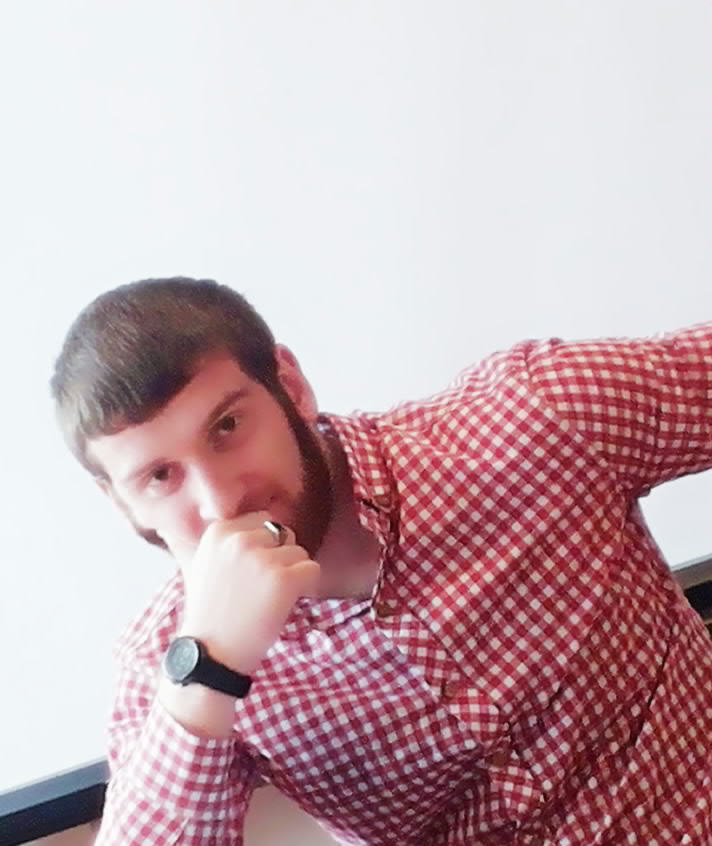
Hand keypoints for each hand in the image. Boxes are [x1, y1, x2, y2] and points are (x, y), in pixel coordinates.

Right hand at [174, 511, 319, 673]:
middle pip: (282, 533)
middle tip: (260, 588)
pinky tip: (285, 604)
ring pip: (299, 552)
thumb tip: (268, 523)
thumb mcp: (207, 563)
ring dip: (292, 574)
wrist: (208, 655)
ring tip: (268, 599)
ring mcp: (262, 559)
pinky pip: (313, 571)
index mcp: (219, 531)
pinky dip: (307, 588)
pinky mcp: (283, 580)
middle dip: (279, 557)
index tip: (251, 573)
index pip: (262, 520)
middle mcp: (239, 539)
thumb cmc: (211, 613)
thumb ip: (232, 541)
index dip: (264, 547)